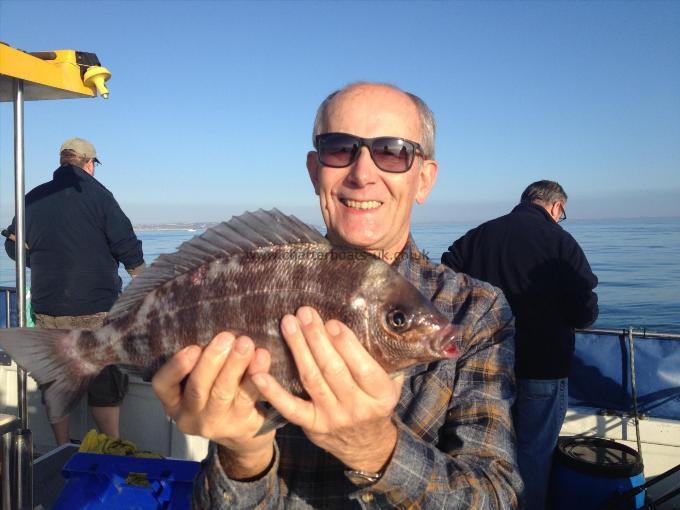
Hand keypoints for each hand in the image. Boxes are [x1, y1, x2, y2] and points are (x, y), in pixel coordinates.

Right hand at [152, 332, 275, 477]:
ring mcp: (217, 423)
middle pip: (197, 388)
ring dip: (235, 366)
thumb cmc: (217, 394)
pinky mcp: (242, 424)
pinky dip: (256, 375)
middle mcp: (191, 415)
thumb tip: (212, 323)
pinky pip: (249, 397)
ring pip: (223, 393)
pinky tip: (262, 357)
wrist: (243, 432)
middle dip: (212, 361)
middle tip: (226, 337)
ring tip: (245, 344)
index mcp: (174, 401)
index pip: (163, 385)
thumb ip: (201, 360)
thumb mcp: (201, 381)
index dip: (175, 367)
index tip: (192, 348)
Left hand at [251, 307, 403, 472]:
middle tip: (305, 313)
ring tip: (289, 324)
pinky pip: (290, 407)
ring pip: (312, 379)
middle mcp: (358, 407)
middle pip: (333, 369)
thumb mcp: (391, 383)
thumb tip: (369, 321)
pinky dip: (272, 391)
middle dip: (317, 338)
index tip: (331, 322)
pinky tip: (259, 373)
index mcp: (381, 395)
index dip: (346, 345)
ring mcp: (333, 417)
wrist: (366, 444)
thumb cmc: (376, 401)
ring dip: (298, 349)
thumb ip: (383, 358)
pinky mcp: (312, 425)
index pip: (363, 368)